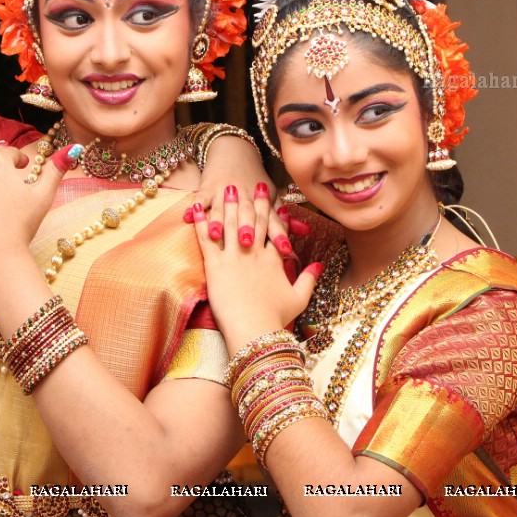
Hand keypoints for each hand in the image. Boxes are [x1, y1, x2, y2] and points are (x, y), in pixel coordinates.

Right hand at [190, 134, 291, 247]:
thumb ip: (283, 218)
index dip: (279, 234)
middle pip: (246, 214)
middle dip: (246, 227)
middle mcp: (244, 197)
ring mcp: (223, 192)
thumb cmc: (255, 180)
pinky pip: (199, 199)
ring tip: (216, 234)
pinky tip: (188, 217)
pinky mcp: (206, 188)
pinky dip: (193, 207)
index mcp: (261, 201)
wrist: (234, 151)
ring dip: (218, 221)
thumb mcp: (271, 196)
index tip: (285, 250)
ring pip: (220, 208)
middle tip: (247, 243)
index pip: (272, 220)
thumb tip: (306, 232)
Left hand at [191, 184, 320, 349]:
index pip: (273, 229)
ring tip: (227, 188)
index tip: (271, 198)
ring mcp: (234, 257)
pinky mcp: (215, 265)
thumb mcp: (298, 298)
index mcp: (273, 258)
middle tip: (252, 185)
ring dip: (228, 204)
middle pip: (254, 220)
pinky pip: (206, 238)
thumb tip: (319, 265)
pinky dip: (201, 221)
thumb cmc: (276, 318)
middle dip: (253, 201)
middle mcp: (254, 252)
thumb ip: (309, 278)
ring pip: (230, 223)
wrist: (255, 331)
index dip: (271, 212)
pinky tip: (197, 208)